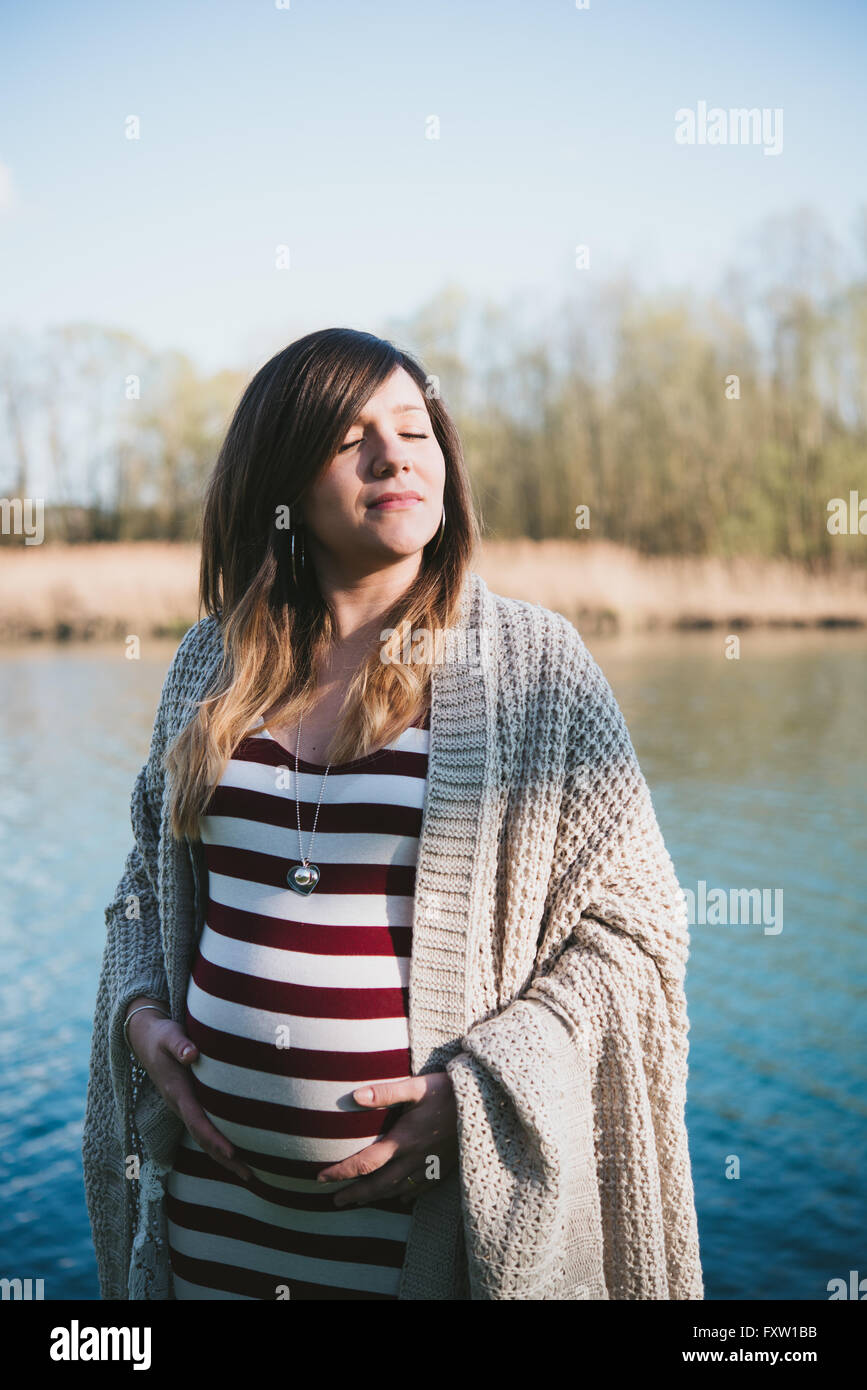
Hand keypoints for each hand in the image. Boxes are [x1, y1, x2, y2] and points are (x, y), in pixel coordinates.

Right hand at [125, 1002, 252, 1182]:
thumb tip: (192, 1054)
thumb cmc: (162, 1035)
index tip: (233, 1152)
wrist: (144, 1038)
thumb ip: (180, 1045)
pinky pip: (205, 1130)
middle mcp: (180, 1106)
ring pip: (204, 1139)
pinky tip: (237, 1153)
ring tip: (250, 1175)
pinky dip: (220, 1145)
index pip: (198, 1121)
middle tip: (251, 1176)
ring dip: (225, 1158)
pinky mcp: (188, 1105)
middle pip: (203, 1139)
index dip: (215, 1138)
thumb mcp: (169, 1036)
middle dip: (225, 1159)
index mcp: (177, 1092)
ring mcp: (183, 1108)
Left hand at [316, 1072, 457, 1206]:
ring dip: (376, 1198)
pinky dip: (407, 1196)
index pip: (365, 1163)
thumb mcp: (416, 1086)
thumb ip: (385, 1092)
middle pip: (379, 1185)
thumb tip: (354, 1096)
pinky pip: (422, 1189)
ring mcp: (431, 1166)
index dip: (341, 1172)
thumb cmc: (448, 1090)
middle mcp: (415, 1159)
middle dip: (354, 1195)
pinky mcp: (445, 1167)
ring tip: (360, 1201)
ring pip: (398, 1190)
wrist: (486, 1103)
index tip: (321, 1177)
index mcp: (404, 1140)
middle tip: (335, 1202)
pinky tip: (401, 1199)